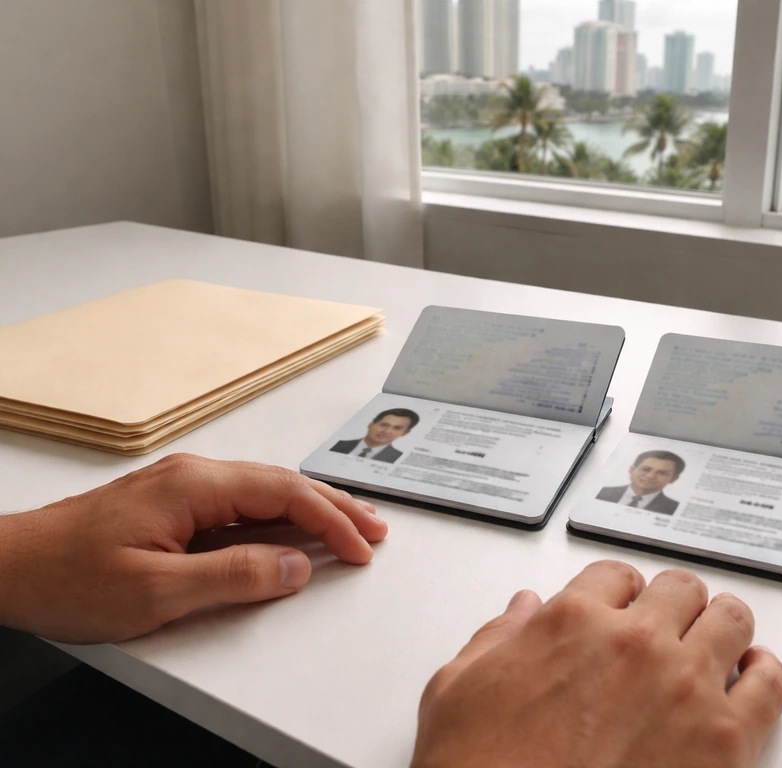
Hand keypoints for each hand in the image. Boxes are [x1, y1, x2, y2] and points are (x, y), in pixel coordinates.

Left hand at [0, 453, 386, 643]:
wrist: (7, 566)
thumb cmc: (68, 577)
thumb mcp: (156, 591)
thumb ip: (233, 577)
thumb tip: (295, 567)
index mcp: (196, 485)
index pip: (286, 493)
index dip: (332, 521)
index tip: (362, 548)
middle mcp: (194, 474)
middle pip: (284, 483)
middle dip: (336, 506)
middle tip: (376, 529)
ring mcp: (183, 486)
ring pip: (265, 490)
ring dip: (311, 508)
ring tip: (350, 526)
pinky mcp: (173, 503)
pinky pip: (242, 503)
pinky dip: (279, 516)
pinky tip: (292, 530)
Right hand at [412, 561, 781, 767]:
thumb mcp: (456, 689)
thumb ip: (496, 636)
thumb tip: (522, 610)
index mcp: (573, 620)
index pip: (616, 574)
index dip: (619, 592)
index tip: (623, 606)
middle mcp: (635, 643)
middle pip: (680, 588)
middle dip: (672, 604)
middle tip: (668, 624)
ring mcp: (685, 688)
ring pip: (731, 619)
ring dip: (720, 626)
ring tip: (714, 643)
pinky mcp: (724, 741)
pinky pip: (770, 684)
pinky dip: (765, 673)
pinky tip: (752, 675)